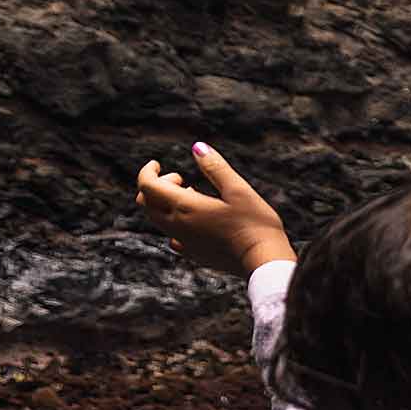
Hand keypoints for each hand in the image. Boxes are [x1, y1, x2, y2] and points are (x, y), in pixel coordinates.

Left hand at [135, 145, 295, 275]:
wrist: (264, 262)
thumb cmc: (256, 225)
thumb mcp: (239, 190)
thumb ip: (216, 168)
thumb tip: (198, 147)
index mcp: (185, 207)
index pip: (147, 186)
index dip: (147, 171)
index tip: (157, 163)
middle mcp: (177, 226)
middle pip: (146, 203)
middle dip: (155, 186)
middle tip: (179, 179)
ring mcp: (184, 242)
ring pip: (157, 220)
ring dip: (165, 204)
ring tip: (192, 195)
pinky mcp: (194, 254)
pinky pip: (173, 237)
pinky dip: (175, 223)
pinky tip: (195, 221)